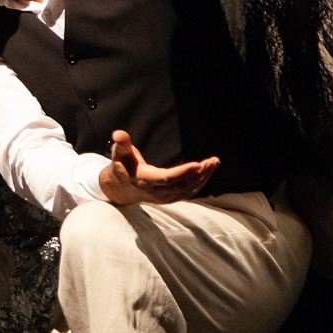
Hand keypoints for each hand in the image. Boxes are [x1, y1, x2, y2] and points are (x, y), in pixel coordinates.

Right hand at [98, 130, 217, 204]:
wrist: (120, 188)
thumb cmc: (122, 166)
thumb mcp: (119, 153)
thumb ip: (121, 143)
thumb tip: (118, 134)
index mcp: (144, 179)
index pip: (166, 178)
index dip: (182, 172)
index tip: (197, 164)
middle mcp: (155, 191)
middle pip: (181, 184)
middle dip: (199, 173)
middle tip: (212, 161)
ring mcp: (163, 197)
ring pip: (187, 190)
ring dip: (203, 178)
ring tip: (214, 163)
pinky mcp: (169, 198)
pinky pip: (187, 193)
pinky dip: (200, 184)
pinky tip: (208, 172)